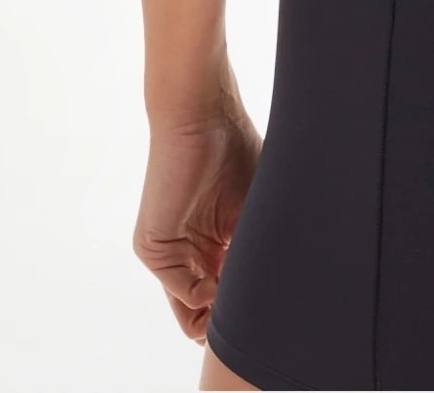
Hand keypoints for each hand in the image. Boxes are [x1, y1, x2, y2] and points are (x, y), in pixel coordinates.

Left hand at [133, 101, 261, 340]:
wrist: (203, 116)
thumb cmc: (236, 151)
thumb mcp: (256, 212)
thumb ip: (258, 254)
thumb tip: (281, 297)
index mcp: (216, 249)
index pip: (229, 301)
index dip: (250, 307)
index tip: (272, 303)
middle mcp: (192, 256)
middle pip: (210, 317)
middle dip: (236, 317)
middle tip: (259, 308)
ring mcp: (170, 256)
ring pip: (195, 313)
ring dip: (224, 309)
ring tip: (246, 290)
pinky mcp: (153, 248)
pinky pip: (183, 292)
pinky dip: (209, 295)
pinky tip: (227, 277)